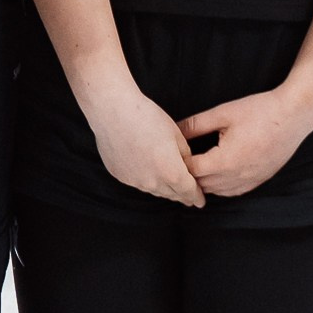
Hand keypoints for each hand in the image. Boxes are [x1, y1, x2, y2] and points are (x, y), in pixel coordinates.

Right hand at [86, 81, 205, 207]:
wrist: (113, 111)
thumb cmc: (146, 117)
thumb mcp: (176, 134)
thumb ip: (185, 155)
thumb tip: (187, 165)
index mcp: (171, 172)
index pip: (189, 192)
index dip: (196, 197)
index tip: (200, 201)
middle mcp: (152, 182)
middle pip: (172, 194)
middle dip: (181, 195)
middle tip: (188, 196)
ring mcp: (134, 180)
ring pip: (154, 190)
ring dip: (163, 187)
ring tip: (169, 183)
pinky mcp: (119, 175)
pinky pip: (137, 182)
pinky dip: (145, 178)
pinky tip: (146, 168)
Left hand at [178, 84, 312, 201]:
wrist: (294, 115)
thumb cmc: (260, 111)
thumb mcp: (223, 113)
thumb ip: (195, 124)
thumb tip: (174, 130)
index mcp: (225, 161)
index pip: (191, 172)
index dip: (179, 163)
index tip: (172, 154)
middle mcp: (237, 177)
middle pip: (202, 185)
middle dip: (189, 175)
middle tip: (179, 162)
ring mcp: (250, 181)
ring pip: (217, 191)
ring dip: (204, 182)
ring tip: (195, 168)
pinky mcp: (259, 180)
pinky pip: (233, 192)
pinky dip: (221, 186)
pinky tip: (216, 174)